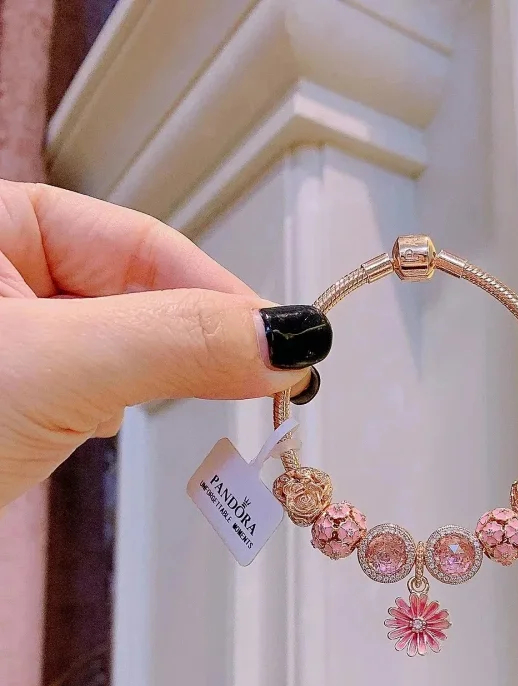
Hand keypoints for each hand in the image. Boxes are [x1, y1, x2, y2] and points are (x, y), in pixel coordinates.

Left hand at [0, 181, 331, 506]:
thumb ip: (174, 342)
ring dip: (155, 379)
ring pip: (119, 345)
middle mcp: (7, 271)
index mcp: (2, 223)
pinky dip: (114, 407)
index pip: (141, 242)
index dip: (219, 293)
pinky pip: (89, 386)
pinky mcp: (15, 398)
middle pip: (136, 293)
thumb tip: (286, 336)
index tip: (282, 343)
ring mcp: (13, 340)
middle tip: (266, 379)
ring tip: (187, 402)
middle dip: (190, 341)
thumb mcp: (58, 365)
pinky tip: (102, 426)